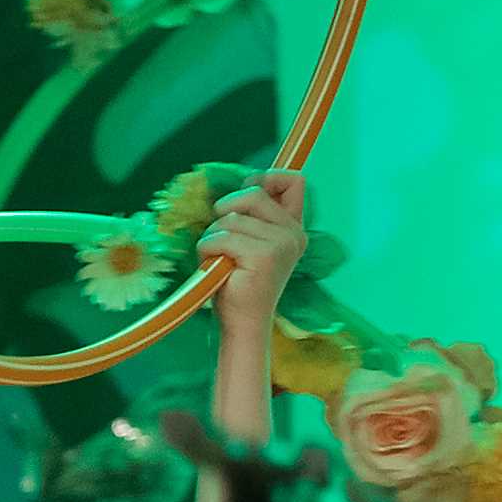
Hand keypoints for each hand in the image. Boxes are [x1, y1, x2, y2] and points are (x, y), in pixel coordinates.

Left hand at [205, 171, 308, 333]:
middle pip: (254, 192)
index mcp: (293, 228)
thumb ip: (253, 214)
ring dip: (214, 236)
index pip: (293, 181)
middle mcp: (293, 234)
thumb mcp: (250, 241)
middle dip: (226, 210)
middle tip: (222, 237)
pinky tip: (215, 266)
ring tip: (220, 259)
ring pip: (231, 217)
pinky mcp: (264, 255)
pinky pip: (221, 236)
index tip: (245, 197)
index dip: (266, 178)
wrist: (243, 323)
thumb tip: (245, 182)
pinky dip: (208, 249)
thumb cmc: (240, 283)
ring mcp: (281, 244)